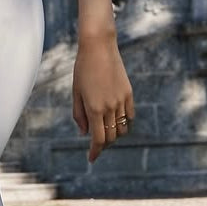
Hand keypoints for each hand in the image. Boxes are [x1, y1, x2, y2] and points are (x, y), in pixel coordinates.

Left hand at [72, 33, 134, 162]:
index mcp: (94, 108)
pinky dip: (124, 123)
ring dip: (114, 135)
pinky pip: (129, 116)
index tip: (91, 158)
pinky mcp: (129, 93)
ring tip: (105, 132)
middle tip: (96, 145)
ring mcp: (121, 100)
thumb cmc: (82, 69)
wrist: (99, 47)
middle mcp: (110, 107)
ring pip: (121, 128)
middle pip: (110, 137)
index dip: (95, 151)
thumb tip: (85, 133)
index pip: (98, 139)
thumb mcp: (76, 93)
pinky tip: (116, 121)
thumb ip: (79, 115)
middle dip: (103, 144)